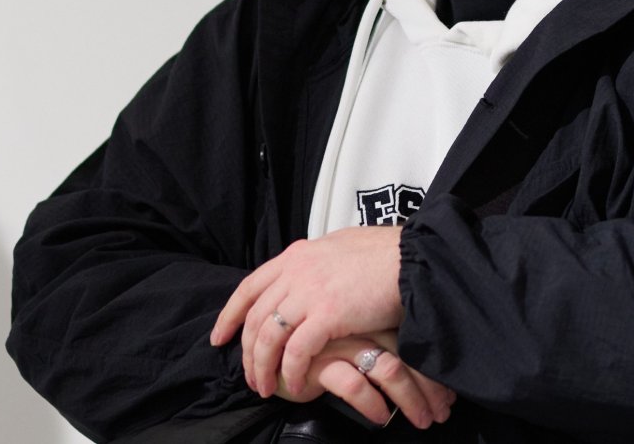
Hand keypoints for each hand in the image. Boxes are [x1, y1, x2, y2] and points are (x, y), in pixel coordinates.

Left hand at [210, 226, 403, 398]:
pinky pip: (296, 351)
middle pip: (255, 317)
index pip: (250, 286)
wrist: (412, 258)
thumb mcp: (339, 247)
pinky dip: (291, 372)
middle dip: (247, 352)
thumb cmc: (384, 254)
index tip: (221, 337)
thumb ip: (316, 263)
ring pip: (268, 337)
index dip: (230, 315)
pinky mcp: (327, 314)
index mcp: (297, 255)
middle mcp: (296, 270)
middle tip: (250, 376)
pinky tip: (296, 384)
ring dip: (263, 367)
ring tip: (267, 388)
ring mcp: (310, 291)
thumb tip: (307, 274)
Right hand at [275, 331, 453, 429]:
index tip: (448, 398)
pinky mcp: (319, 361)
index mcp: (373, 320)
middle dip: (430, 388)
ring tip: (422, 420)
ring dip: (411, 399)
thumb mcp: (353, 347)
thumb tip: (420, 386)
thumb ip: (380, 353)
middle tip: (441, 413)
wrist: (269, 352)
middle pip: (407, 356)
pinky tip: (381, 417)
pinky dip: (372, 403)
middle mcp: (362, 327)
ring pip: (389, 368)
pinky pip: (354, 383)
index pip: (414, 344)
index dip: (434, 372)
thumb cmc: (316, 351)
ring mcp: (342, 341)